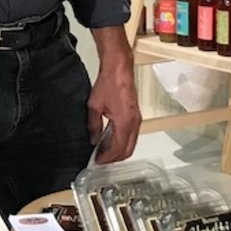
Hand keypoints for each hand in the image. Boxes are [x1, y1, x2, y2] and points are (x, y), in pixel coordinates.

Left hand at [88, 26, 140, 162]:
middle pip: (127, 150)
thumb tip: (93, 140)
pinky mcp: (136, 116)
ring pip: (131, 144)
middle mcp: (134, 123)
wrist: (119, 69)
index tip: (97, 161)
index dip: (107, 158)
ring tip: (103, 151)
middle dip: (114, 158)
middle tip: (100, 159)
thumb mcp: (94, 106)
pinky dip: (122, 141)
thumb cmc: (109, 83)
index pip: (118, 149)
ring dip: (118, 150)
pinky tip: (110, 139)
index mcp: (125, 122)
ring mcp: (137, 120)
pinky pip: (131, 135)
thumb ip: (93, 125)